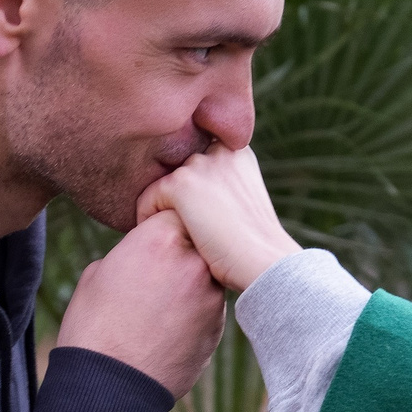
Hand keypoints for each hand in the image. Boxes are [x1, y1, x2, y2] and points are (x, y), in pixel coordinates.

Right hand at [55, 210, 225, 397]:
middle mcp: (194, 263)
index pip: (175, 211)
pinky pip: (208, 308)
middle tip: (156, 272)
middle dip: (181, 252)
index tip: (150, 241)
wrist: (108, 386)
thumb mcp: (97, 273)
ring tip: (157, 307)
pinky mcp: (217, 328)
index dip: (161, 225)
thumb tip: (143, 253)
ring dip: (188, 283)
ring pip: (205, 275)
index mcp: (159, 239)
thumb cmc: (92, 327)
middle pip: (197, 241)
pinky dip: (192, 313)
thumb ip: (130, 252)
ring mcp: (211, 297)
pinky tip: (166, 329)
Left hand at [135, 145, 300, 292]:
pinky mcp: (181, 183)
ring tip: (174, 235)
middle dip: (177, 199)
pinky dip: (148, 219)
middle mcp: (219, 150)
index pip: (198, 164)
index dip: (193, 193)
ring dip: (163, 209)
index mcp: (237, 152)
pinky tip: (165, 239)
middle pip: (179, 173)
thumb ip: (220, 186)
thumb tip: (191, 193)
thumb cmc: (254, 245)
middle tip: (185, 230)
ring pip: (162, 185)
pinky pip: (148, 199)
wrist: (263, 261)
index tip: (200, 219)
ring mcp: (200, 164)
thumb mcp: (242, 203)